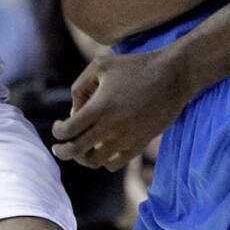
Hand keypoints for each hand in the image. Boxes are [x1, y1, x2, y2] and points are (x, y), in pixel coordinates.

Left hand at [51, 48, 187, 170]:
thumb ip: (80, 87)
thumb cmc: (134, 66)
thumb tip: (73, 112)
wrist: (172, 76)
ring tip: (80, 149)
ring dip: (83, 158)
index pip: (70, 130)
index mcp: (100, 106)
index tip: (58, 127)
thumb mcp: (100, 65)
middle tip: (58, 149)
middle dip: (63, 152)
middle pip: (78, 151)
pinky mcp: (139, 145)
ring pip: (96, 162)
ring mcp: (127, 139)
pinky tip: (101, 148)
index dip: (58, 132)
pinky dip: (103, 161)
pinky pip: (115, 164)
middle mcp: (112, 127)